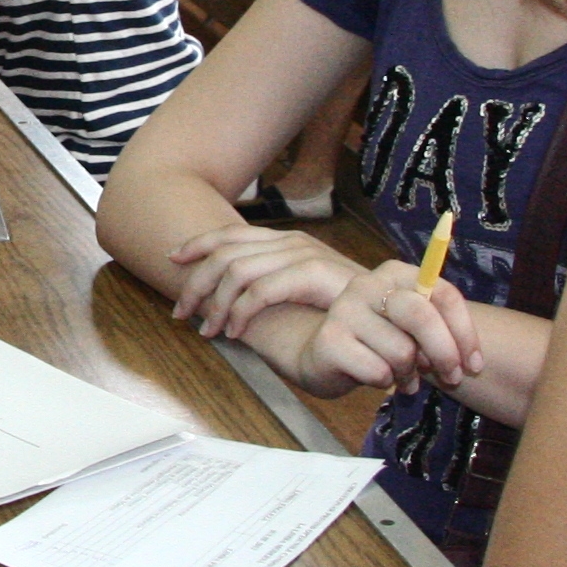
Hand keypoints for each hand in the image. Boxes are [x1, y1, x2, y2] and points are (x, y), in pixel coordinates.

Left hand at [165, 220, 361, 340]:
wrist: (394, 309)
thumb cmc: (346, 308)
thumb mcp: (302, 291)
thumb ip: (271, 286)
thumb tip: (232, 298)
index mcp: (286, 240)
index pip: (230, 233)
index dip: (197, 244)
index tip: (172, 258)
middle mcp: (291, 241)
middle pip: (225, 253)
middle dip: (196, 284)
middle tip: (182, 315)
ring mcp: (303, 254)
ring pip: (237, 271)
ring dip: (215, 304)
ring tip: (209, 331)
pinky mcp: (313, 274)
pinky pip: (261, 291)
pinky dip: (241, 312)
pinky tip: (235, 332)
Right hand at [266, 260, 483, 399]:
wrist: (325, 355)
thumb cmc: (379, 340)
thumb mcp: (412, 328)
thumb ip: (438, 329)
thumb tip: (467, 359)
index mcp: (395, 273)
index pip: (442, 294)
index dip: (465, 332)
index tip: (474, 364)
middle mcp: (367, 284)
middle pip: (421, 316)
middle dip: (444, 354)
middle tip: (452, 378)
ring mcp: (345, 310)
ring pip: (402, 352)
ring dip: (410, 374)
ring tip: (404, 377)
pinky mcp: (330, 341)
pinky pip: (379, 372)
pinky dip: (386, 383)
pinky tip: (379, 378)